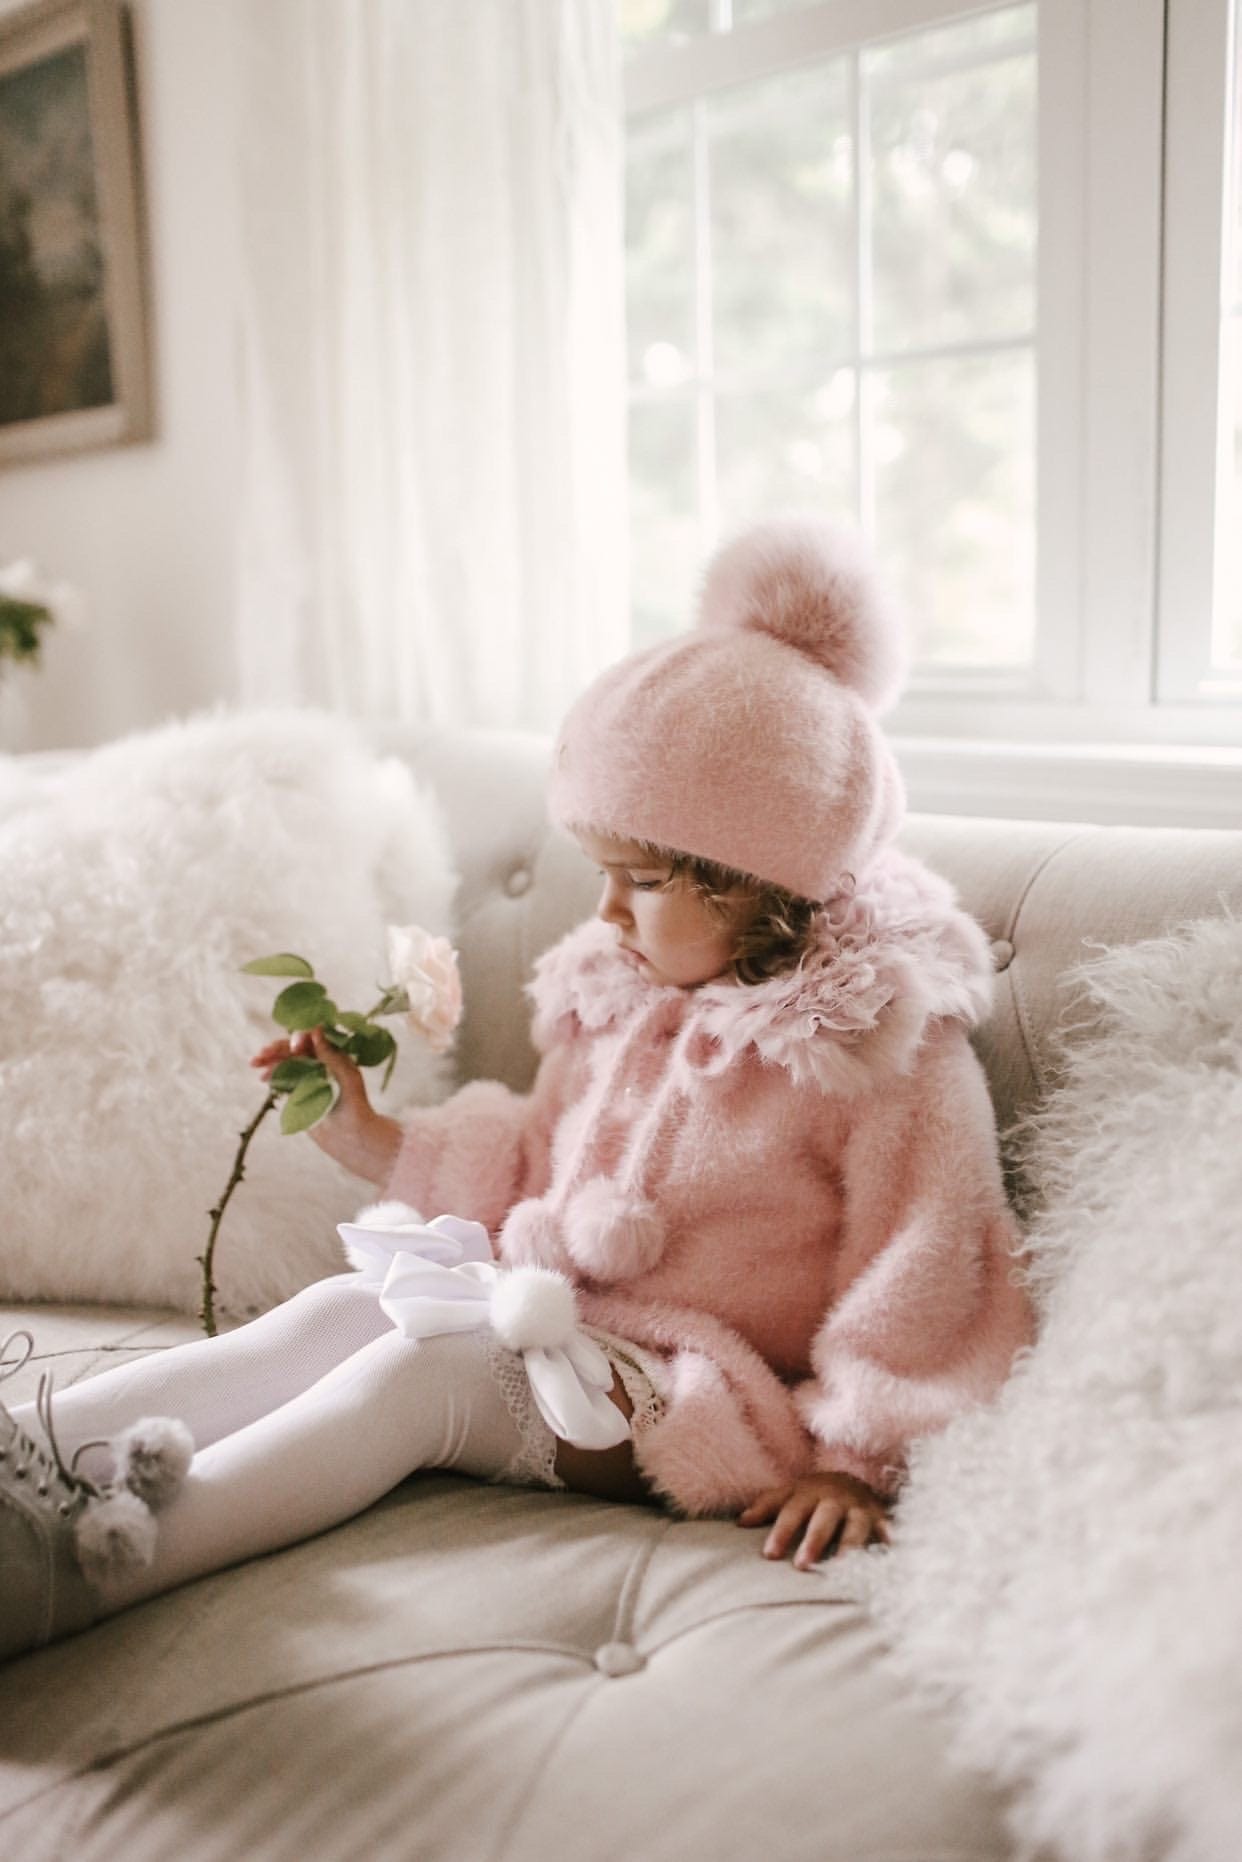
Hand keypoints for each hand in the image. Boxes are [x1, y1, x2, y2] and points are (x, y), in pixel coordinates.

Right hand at [250, 1027, 402, 1184]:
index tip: (293, 1048)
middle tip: (261, 1054)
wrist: (350, 1135)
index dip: (298, 1039)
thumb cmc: (354, 1103)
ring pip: (284, 1063)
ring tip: (256, 1064)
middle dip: (276, 1049)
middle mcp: (318, 1062)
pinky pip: (283, 1079)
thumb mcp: (345, 1075)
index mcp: (332, 1054)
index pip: (310, 1039)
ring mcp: (307, 1077)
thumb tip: (316, 1029)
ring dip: (269, 1061)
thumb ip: (329, 1053)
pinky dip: (273, 1076)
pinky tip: (265, 1078)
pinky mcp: (299, 1092)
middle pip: (292, 1049)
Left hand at [736, 1472, 890, 1570]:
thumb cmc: (814, 1495)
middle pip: (824, 1520)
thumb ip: (766, 1506)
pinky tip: (892, 1559)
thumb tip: (740, 1523)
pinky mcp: (882, 1519)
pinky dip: (891, 1545)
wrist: (854, 1478)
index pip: (792, 1512)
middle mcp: (836, 1500)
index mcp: (810, 1493)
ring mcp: (860, 1509)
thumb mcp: (790, 1494)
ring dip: (849, 1547)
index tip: (769, 1555)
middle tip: (802, 1565)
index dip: (781, 1532)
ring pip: (856, 1528)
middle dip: (814, 1541)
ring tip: (841, 1570)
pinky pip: (889, 1532)